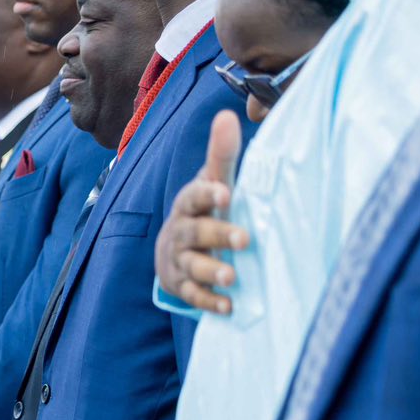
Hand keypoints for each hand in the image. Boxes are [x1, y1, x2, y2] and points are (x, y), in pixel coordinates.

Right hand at [157, 111, 247, 316]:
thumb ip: (221, 155)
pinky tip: (228, 304)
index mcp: (189, 204)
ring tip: (233, 276)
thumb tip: (226, 114)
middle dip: (217, 235)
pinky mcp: (181, 286)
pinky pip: (191, 295)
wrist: (175, 252)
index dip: (207, 195)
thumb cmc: (204, 212)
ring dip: (211, 271)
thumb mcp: (213, 184)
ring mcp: (178, 260)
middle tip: (244, 239)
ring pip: (191, 266)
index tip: (226, 193)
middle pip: (194, 233)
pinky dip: (208, 300)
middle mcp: (180, 231)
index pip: (193, 196)